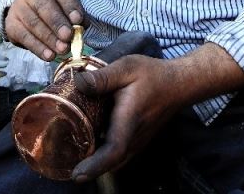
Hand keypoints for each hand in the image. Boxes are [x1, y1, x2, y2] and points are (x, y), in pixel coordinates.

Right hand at [5, 0, 85, 60]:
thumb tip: (81, 28)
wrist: (26, 12)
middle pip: (43, 5)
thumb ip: (75, 16)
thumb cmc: (52, 9)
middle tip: (68, 36)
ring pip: (33, 22)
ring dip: (49, 38)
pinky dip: (38, 47)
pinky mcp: (10, 24)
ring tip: (62, 49)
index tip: (78, 20)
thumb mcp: (65, 7)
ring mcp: (17, 7)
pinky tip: (49, 55)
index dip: (69, 5)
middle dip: (57, 22)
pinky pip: (24, 36)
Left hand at [69, 44, 243, 182]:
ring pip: (115, 160)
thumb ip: (102, 77)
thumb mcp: (126, 67)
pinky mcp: (138, 140)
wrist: (179, 83)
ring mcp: (138, 141)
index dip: (95, 166)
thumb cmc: (153, 75)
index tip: (77, 175)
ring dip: (96, 162)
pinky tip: (89, 141)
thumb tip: (76, 82)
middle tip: (64, 161)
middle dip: (88, 167)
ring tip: (72, 153)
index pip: (113, 151)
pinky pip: (119, 153)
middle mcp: (134, 137)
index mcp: (128, 120)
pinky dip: (104, 155)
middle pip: (110, 163)